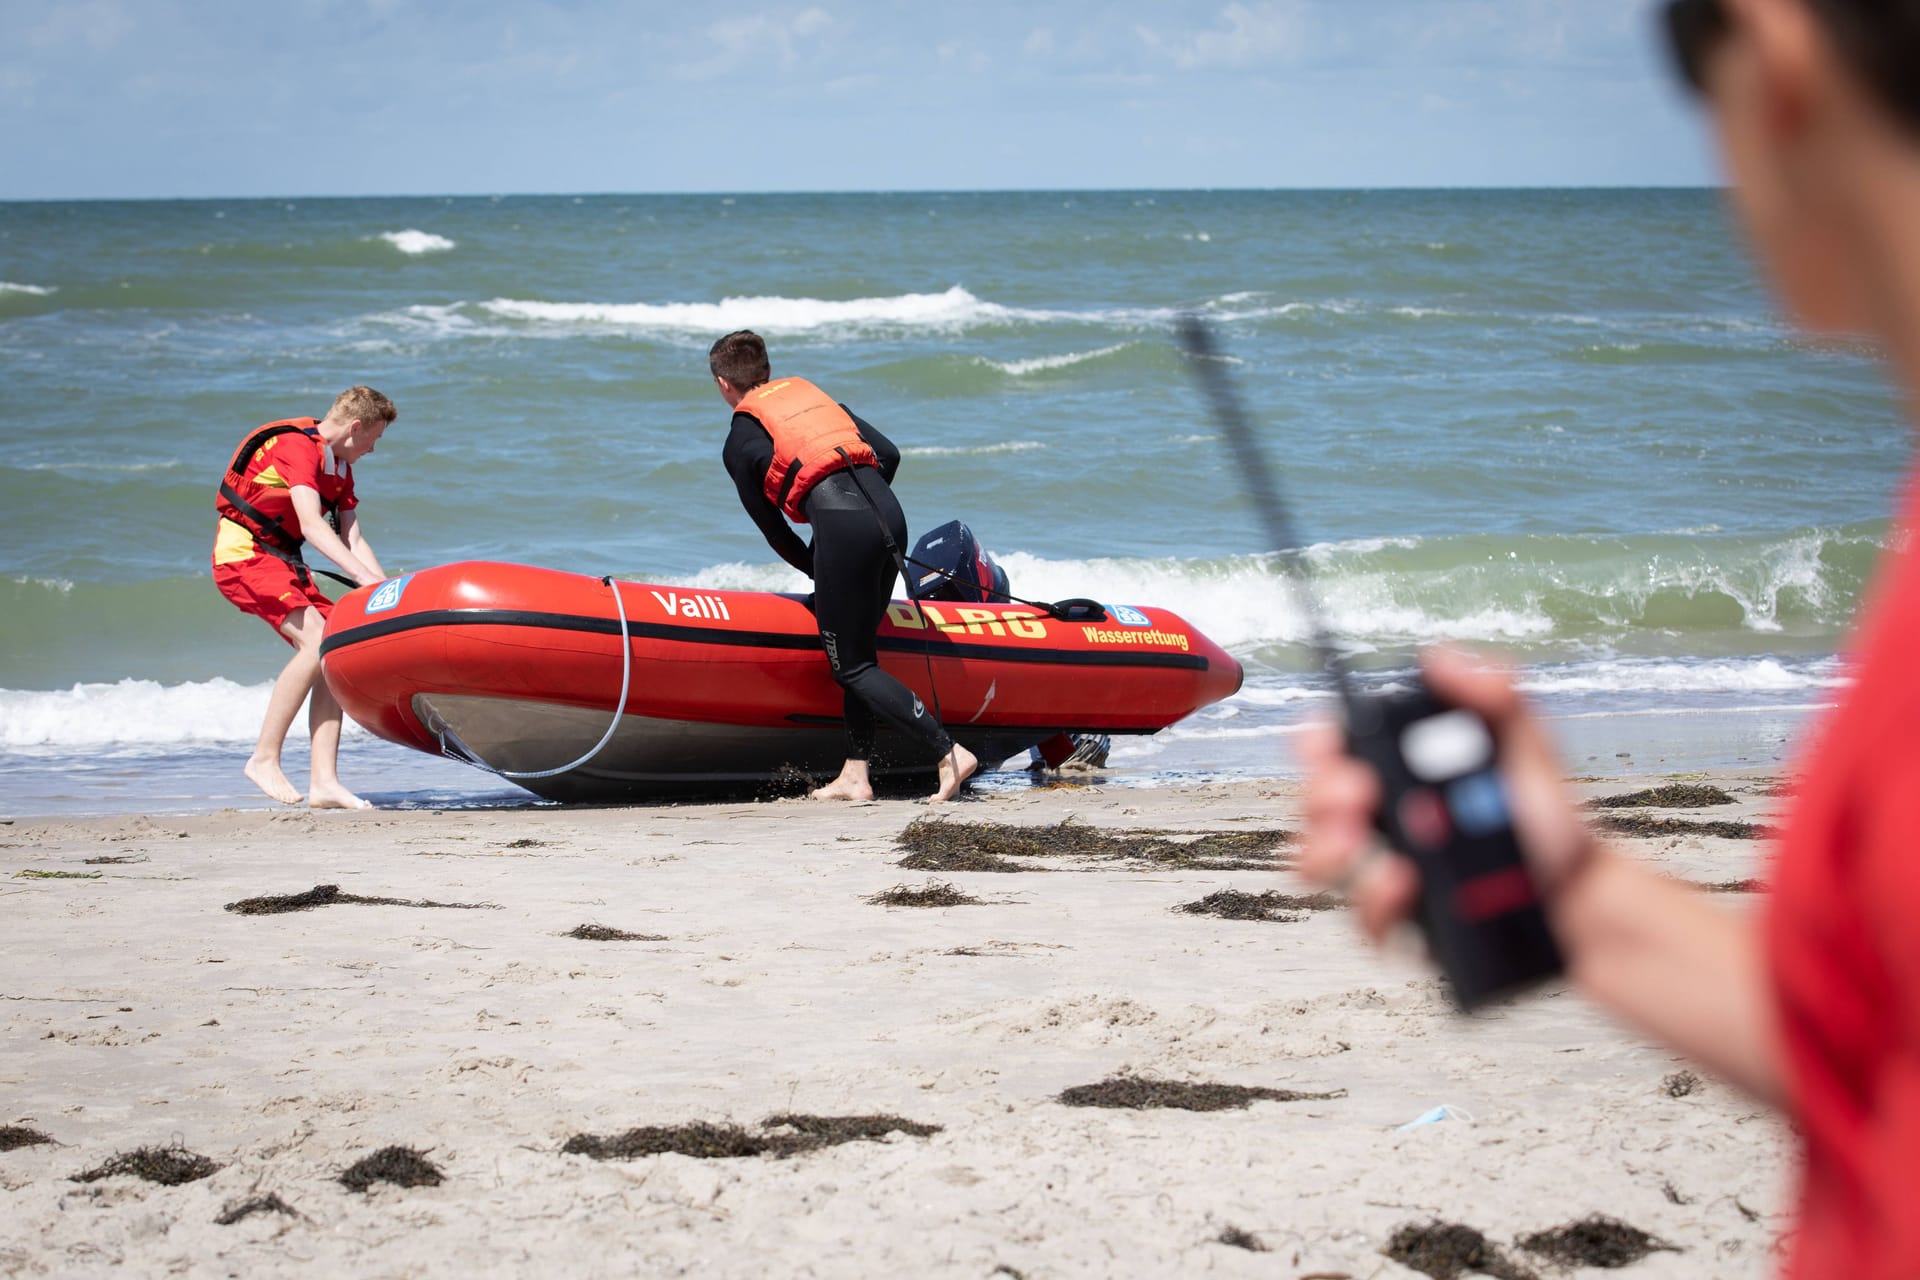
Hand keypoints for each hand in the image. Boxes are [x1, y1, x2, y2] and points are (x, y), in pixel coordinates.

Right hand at [1294, 647, 1596, 943]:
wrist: (1578, 892)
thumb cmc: (1547, 819)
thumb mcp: (1527, 742)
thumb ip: (1493, 692)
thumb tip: (1442, 659)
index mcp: (1398, 767)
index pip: (1329, 746)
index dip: (1315, 741)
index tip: (1329, 745)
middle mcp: (1379, 817)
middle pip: (1312, 802)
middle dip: (1322, 795)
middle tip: (1361, 796)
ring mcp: (1380, 868)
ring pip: (1317, 861)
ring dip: (1327, 849)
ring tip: (1362, 846)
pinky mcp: (1396, 919)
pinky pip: (1361, 919)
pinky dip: (1375, 901)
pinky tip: (1405, 885)